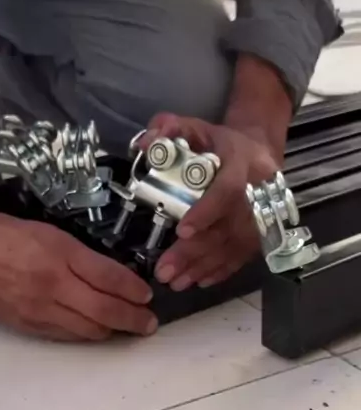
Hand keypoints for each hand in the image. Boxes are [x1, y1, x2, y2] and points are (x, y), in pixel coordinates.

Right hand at [0, 203, 156, 340]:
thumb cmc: (3, 235)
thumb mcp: (49, 233)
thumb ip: (81, 256)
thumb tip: (113, 276)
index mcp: (59, 255)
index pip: (109, 278)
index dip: (133, 290)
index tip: (148, 296)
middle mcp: (51, 286)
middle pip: (104, 311)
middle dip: (133, 320)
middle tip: (149, 322)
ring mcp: (38, 310)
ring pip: (87, 330)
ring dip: (112, 331)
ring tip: (127, 327)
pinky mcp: (26, 325)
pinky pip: (65, 336)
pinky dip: (85, 334)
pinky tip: (95, 329)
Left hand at [140, 113, 279, 289]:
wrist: (260, 150)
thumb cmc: (222, 142)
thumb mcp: (198, 127)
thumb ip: (172, 129)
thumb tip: (145, 144)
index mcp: (242, 162)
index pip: (228, 190)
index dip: (207, 212)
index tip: (181, 231)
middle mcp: (258, 191)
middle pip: (227, 227)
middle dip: (194, 252)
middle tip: (165, 270)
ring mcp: (264, 215)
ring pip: (234, 247)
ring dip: (203, 267)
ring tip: (176, 282)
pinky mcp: (263, 233)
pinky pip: (243, 256)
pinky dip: (221, 271)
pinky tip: (200, 281)